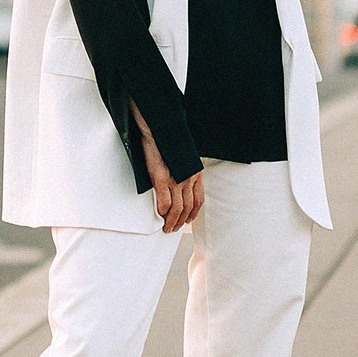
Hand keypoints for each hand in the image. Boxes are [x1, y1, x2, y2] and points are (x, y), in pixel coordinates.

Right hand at [131, 104, 203, 232]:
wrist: (158, 128)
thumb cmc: (168, 141)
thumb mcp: (183, 158)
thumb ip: (184, 172)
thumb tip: (179, 184)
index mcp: (195, 172)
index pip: (199, 199)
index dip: (194, 213)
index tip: (188, 220)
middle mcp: (189, 177)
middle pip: (188, 207)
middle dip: (182, 221)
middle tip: (174, 228)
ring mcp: (176, 179)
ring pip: (177, 208)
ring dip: (172, 220)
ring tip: (167, 227)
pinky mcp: (161, 178)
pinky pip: (164, 201)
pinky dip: (162, 211)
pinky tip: (160, 214)